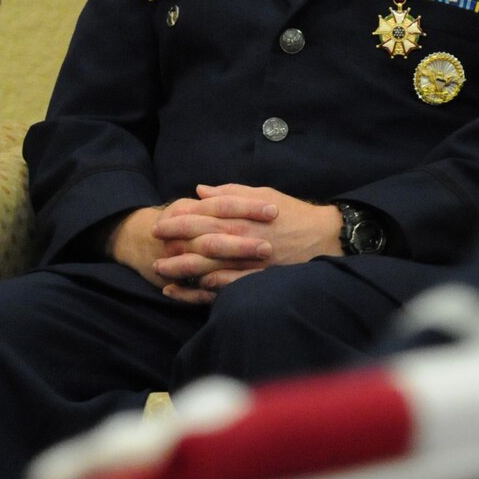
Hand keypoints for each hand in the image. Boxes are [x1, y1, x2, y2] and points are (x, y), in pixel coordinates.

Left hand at [151, 185, 340, 304]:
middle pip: (197, 240)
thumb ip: (230, 192)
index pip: (201, 215)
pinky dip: (205, 287)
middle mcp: (240, 237)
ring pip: (206, 265)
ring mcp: (247, 260)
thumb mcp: (263, 193)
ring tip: (161, 270)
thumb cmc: (292, 213)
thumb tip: (201, 190)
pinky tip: (189, 288)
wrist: (324, 237)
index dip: (177, 219)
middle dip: (173, 242)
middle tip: (154, 245)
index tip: (161, 221)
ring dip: (181, 268)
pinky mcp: (256, 278)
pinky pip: (226, 285)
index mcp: (240, 214)